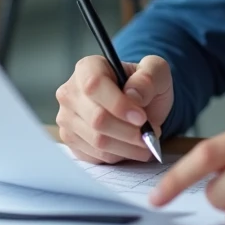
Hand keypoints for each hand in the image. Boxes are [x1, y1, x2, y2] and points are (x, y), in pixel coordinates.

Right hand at [55, 54, 172, 163]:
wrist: (138, 103)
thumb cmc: (144, 84)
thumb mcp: (156, 71)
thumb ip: (149, 77)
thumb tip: (133, 95)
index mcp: (88, 67)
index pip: (94, 85)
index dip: (118, 104)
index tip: (141, 118)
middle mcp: (70, 92)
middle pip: (96, 119)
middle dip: (129, 132)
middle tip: (150, 134)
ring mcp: (67, 118)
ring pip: (97, 142)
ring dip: (127, 147)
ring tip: (146, 141)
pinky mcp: (71, 141)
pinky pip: (95, 156)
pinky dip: (119, 155)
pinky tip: (130, 146)